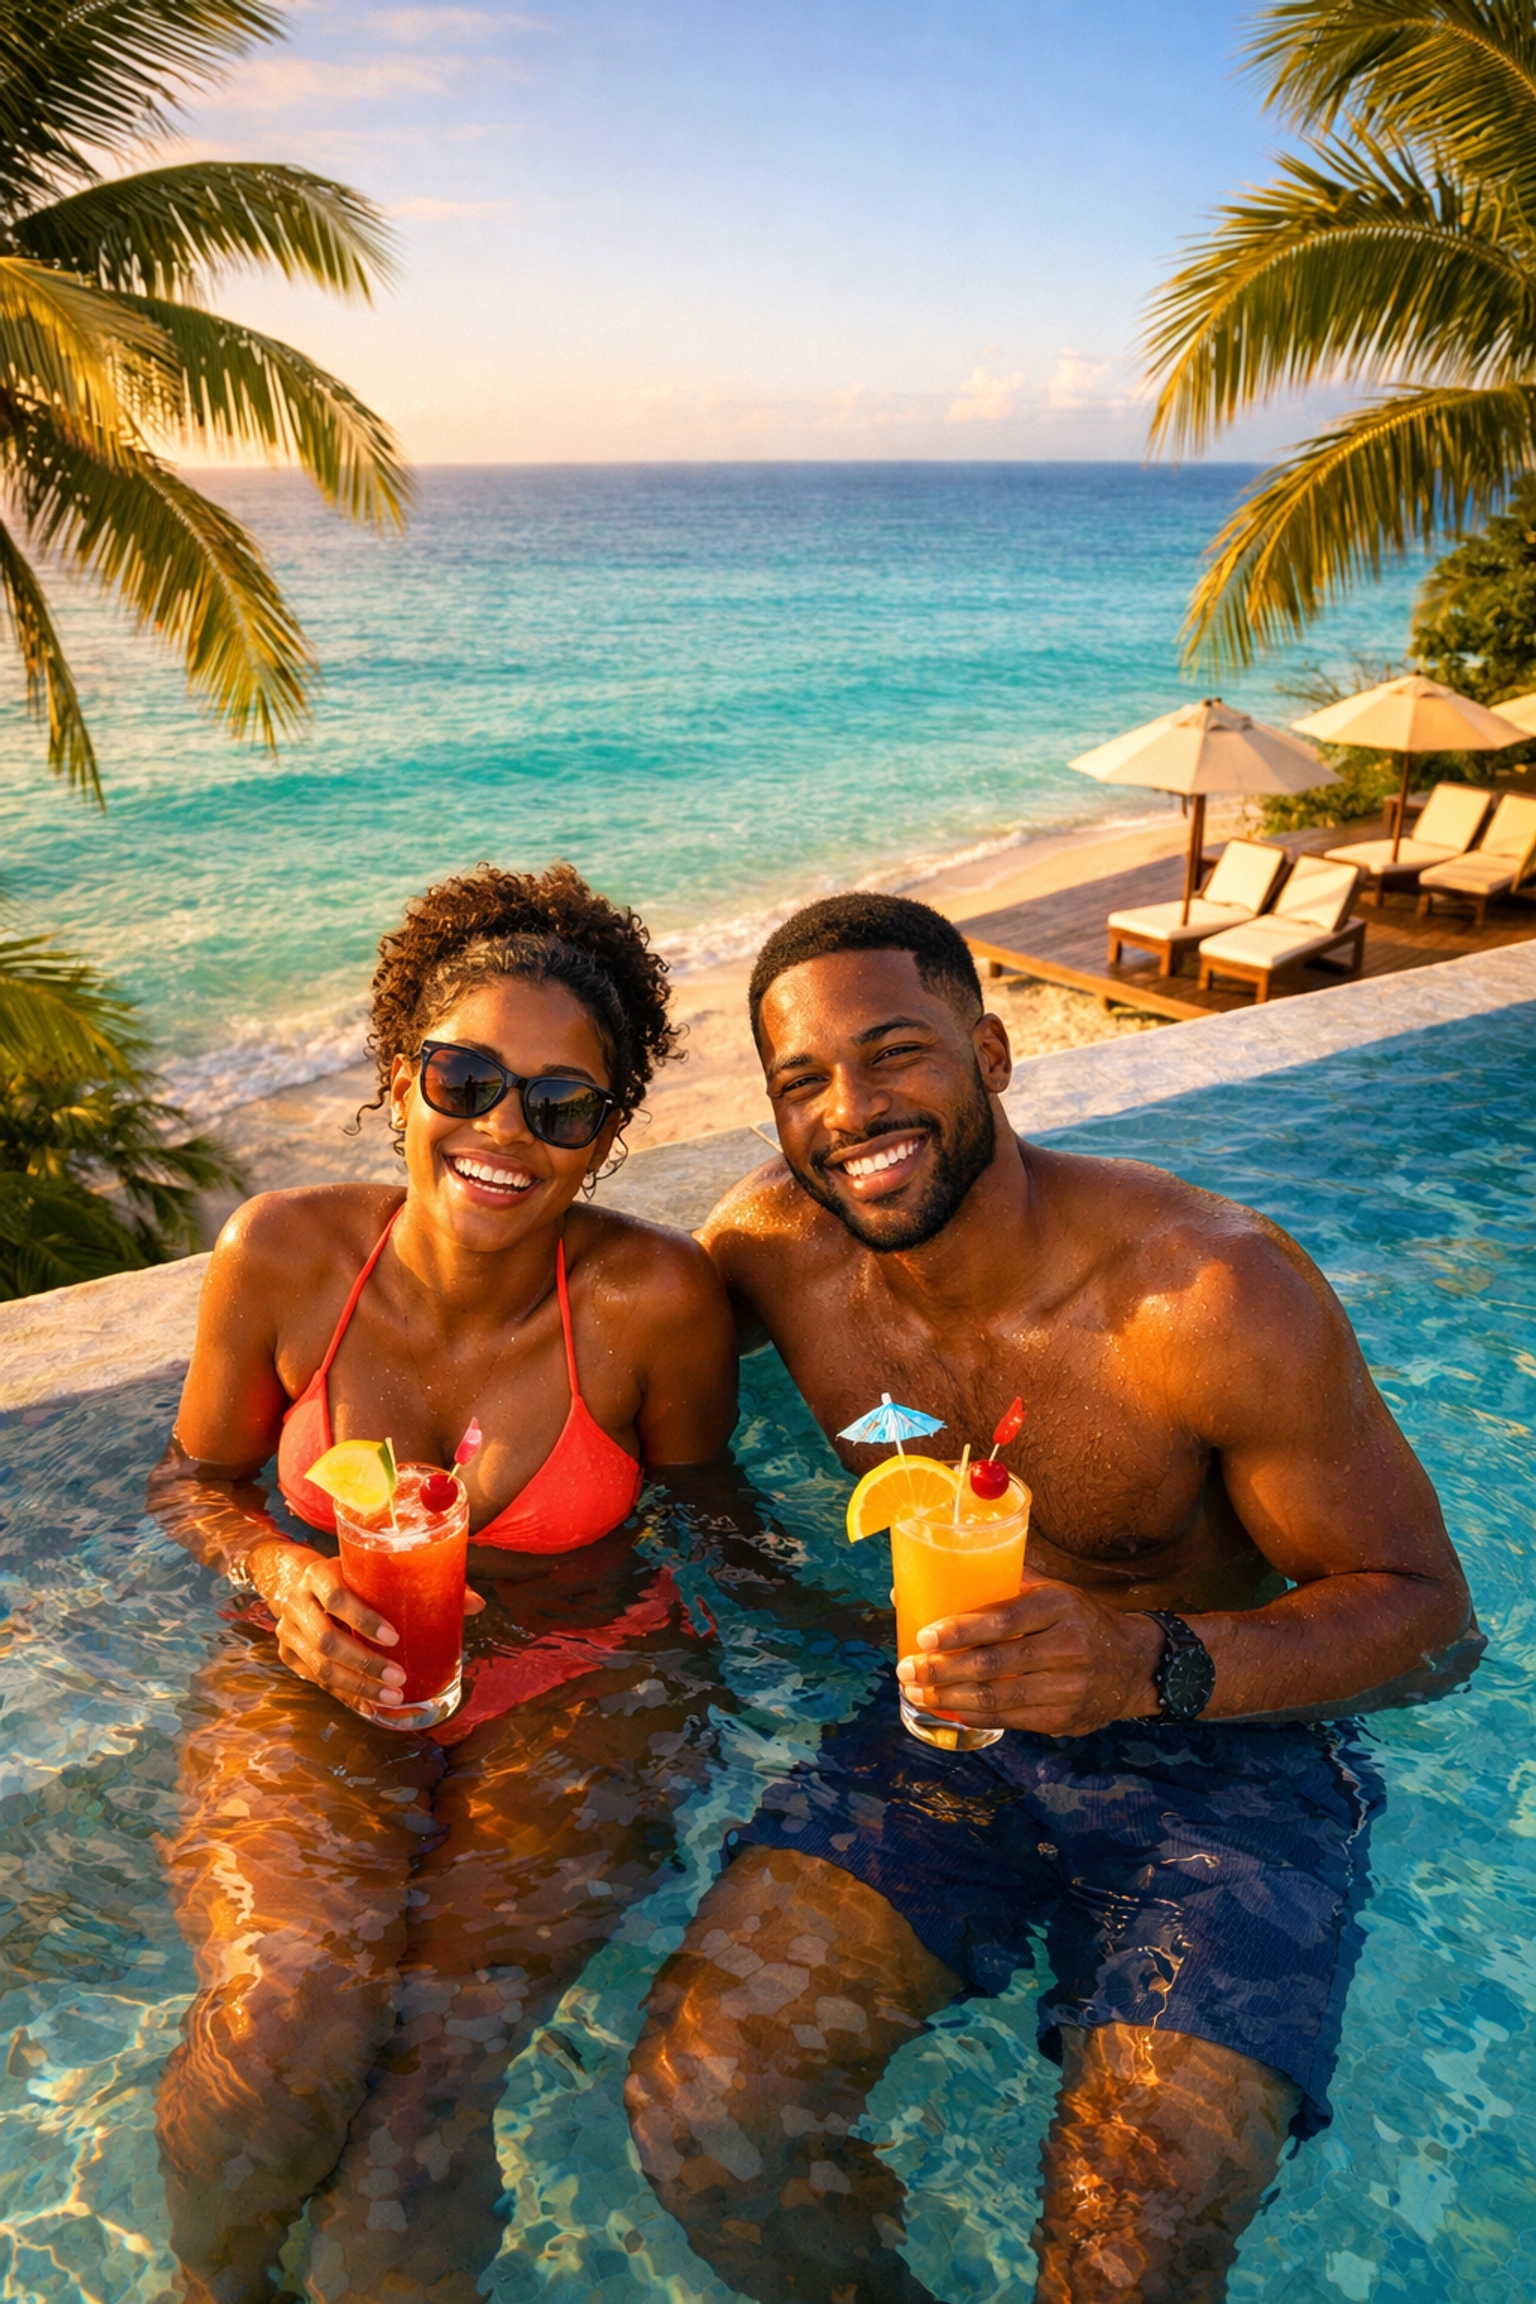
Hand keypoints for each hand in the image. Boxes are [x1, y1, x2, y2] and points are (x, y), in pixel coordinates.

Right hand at [248, 1539, 483, 1710]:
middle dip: (366, 1664)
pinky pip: (317, 1682)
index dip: (364, 1619)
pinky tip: (371, 1705)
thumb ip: (420, 1581)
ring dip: (358, 1687)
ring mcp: (288, 1632)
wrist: (290, 1576)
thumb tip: (476, 1604)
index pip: (336, 1597)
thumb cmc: (347, 1571)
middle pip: (327, 1641)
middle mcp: (297, 1603)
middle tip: (399, 1679)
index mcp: (318, 1574)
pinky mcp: (288, 1655)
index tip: (395, 1638)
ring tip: (392, 1697)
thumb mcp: (371, 1567)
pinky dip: (347, 1695)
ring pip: (321, 1668)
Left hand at [895, 1578, 1165, 1738]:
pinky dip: (975, 1716)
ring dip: (950, 1698)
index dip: (960, 1630)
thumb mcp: (1053, 1591)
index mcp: (1059, 1605)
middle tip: (907, 1669)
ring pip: (997, 1697)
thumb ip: (1003, 1581)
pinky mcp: (1065, 1719)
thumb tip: (929, 1574)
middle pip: (993, 1662)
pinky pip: (1010, 1719)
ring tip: (917, 1693)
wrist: (1134, 1664)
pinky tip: (950, 1711)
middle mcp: (1067, 1646)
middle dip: (942, 1669)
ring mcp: (1068, 1687)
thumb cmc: (1077, 1619)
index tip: (923, 1635)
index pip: (1003, 1618)